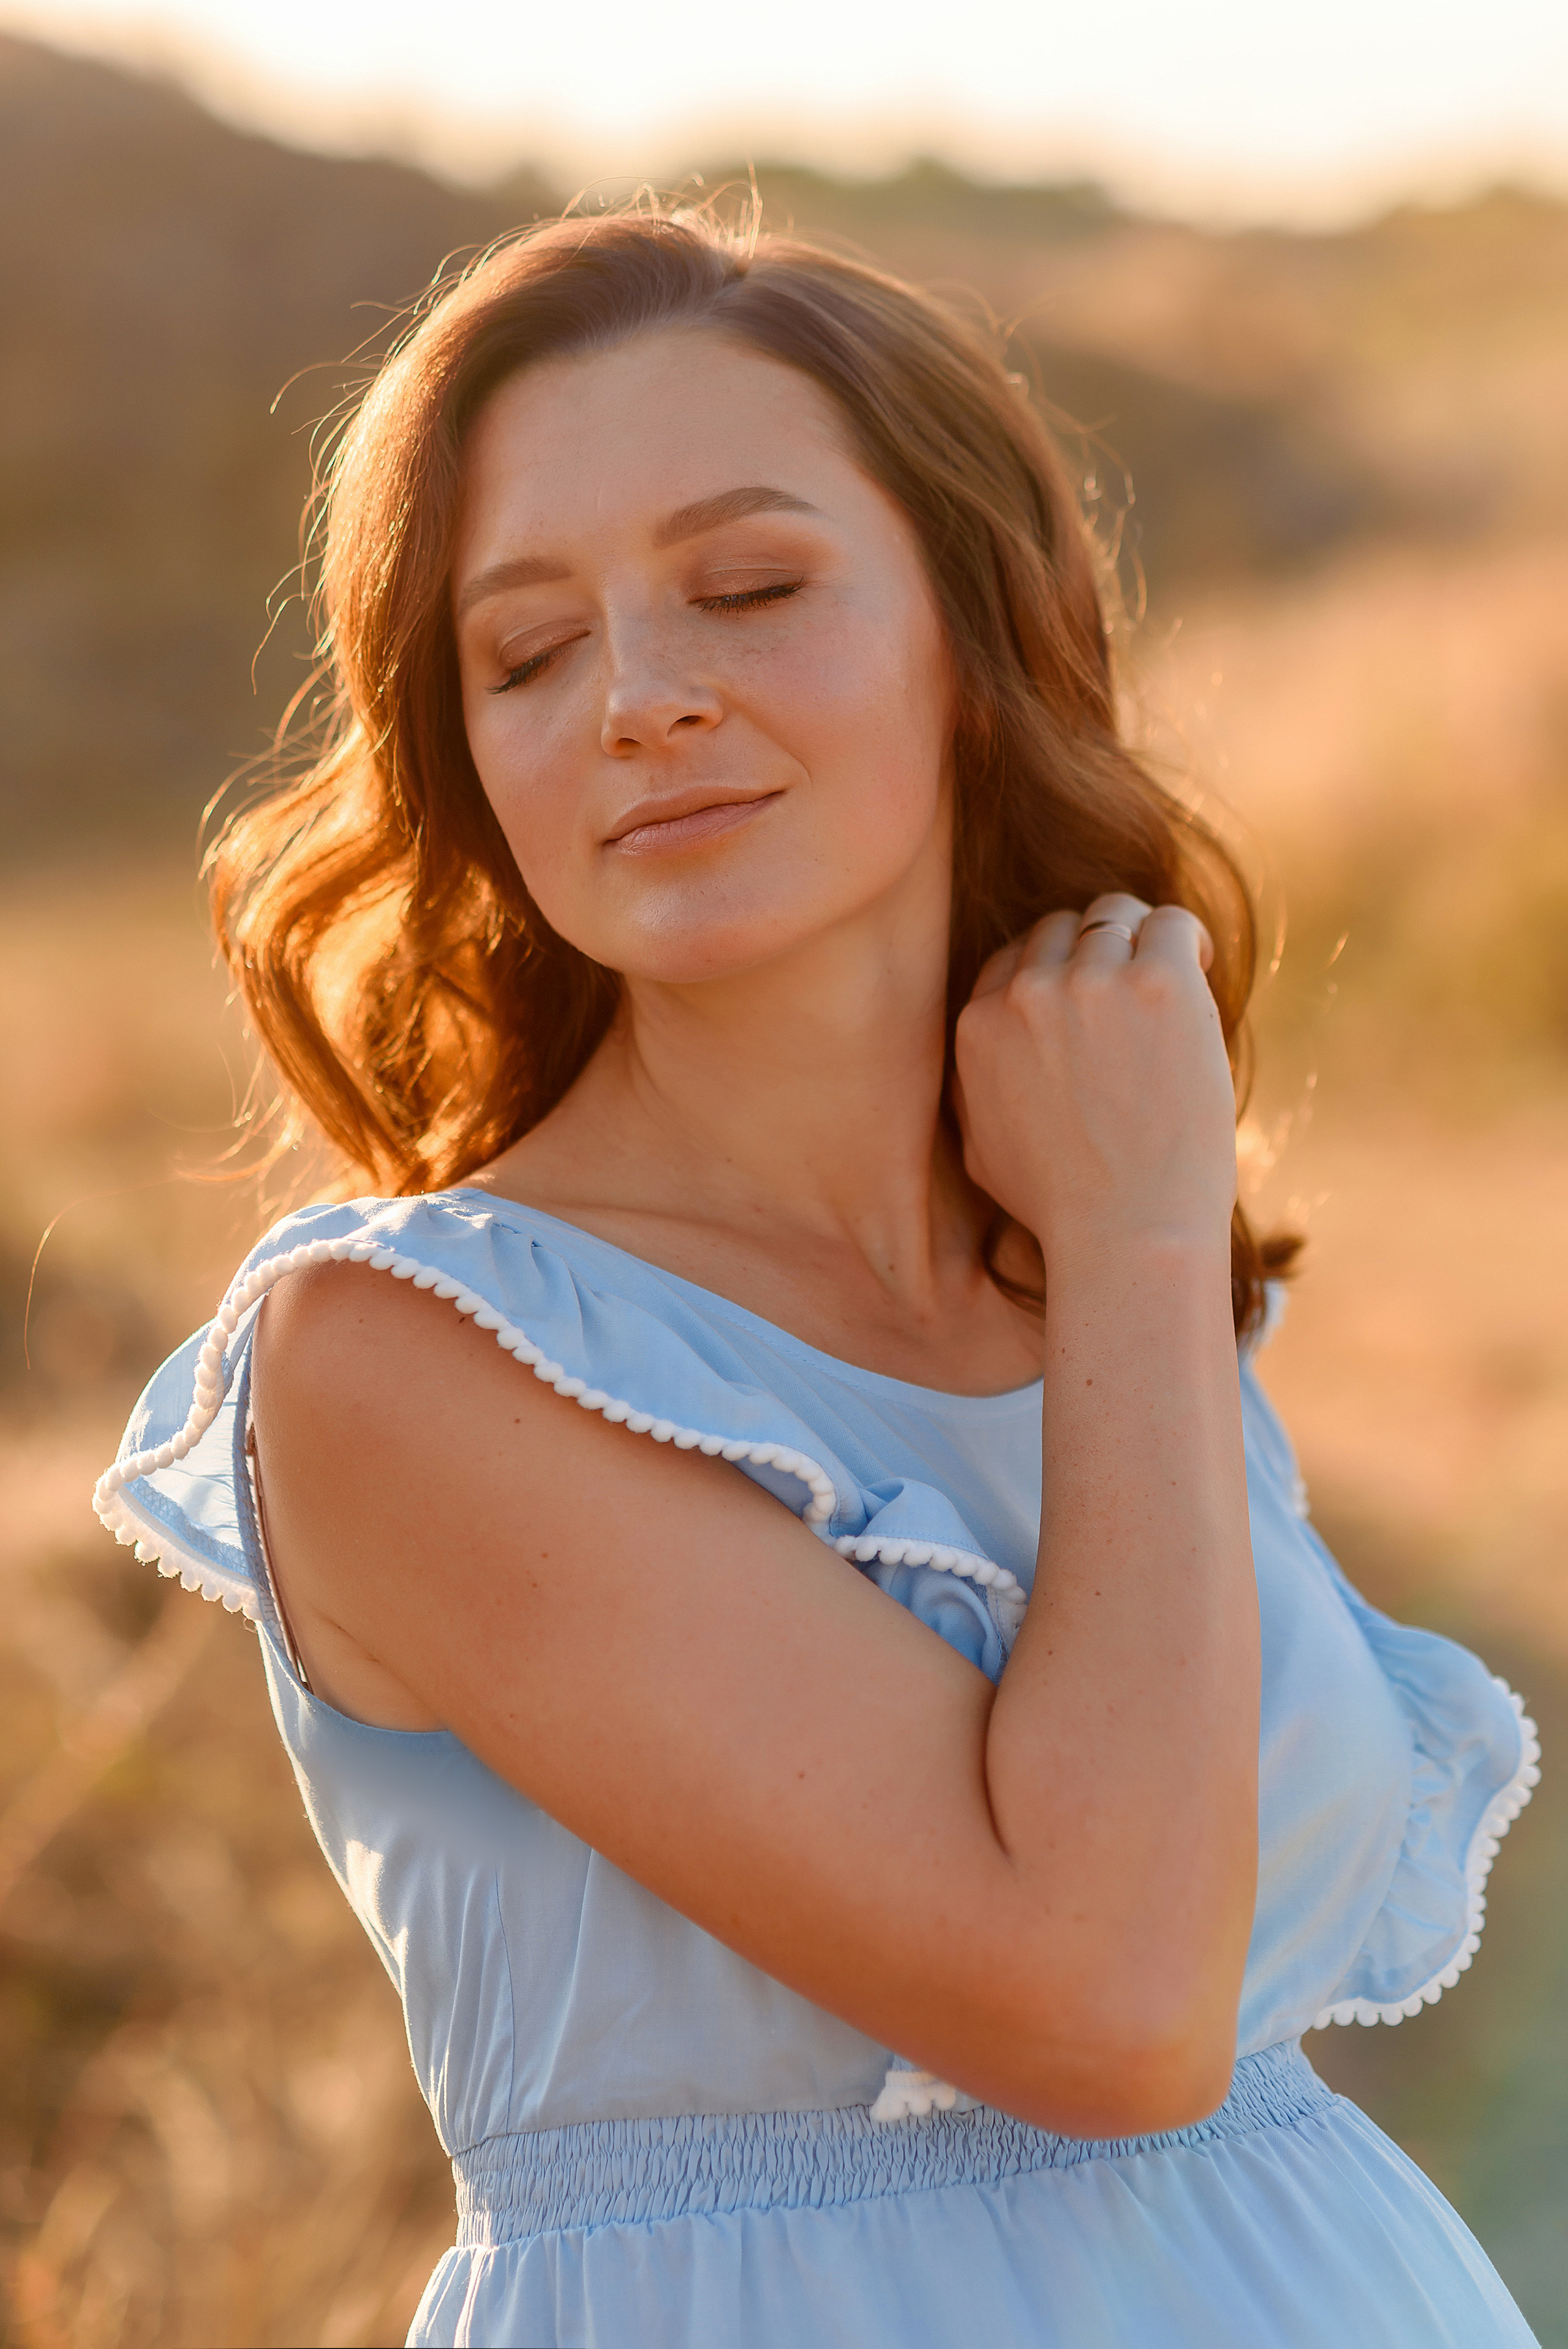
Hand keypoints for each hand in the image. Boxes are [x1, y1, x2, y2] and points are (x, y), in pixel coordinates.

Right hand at [953, 893, 1238, 1263]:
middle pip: (1061, 928)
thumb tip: (981, 1054)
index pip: (1014, 958)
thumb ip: (971, 1089)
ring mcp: (1091, 982)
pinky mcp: (1159, 983)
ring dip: (1141, 938)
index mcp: (979, 1026)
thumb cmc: (1063, 1208)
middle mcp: (1026, 992)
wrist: (1130, 1232)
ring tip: (1173, 976)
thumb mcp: (982, 1151)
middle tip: (1136, 987)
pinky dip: (1187, 939)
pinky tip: (1201, 969)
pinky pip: (1171, 923)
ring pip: (1115, 914)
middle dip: (1096, 949)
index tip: (1091, 996)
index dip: (1056, 970)